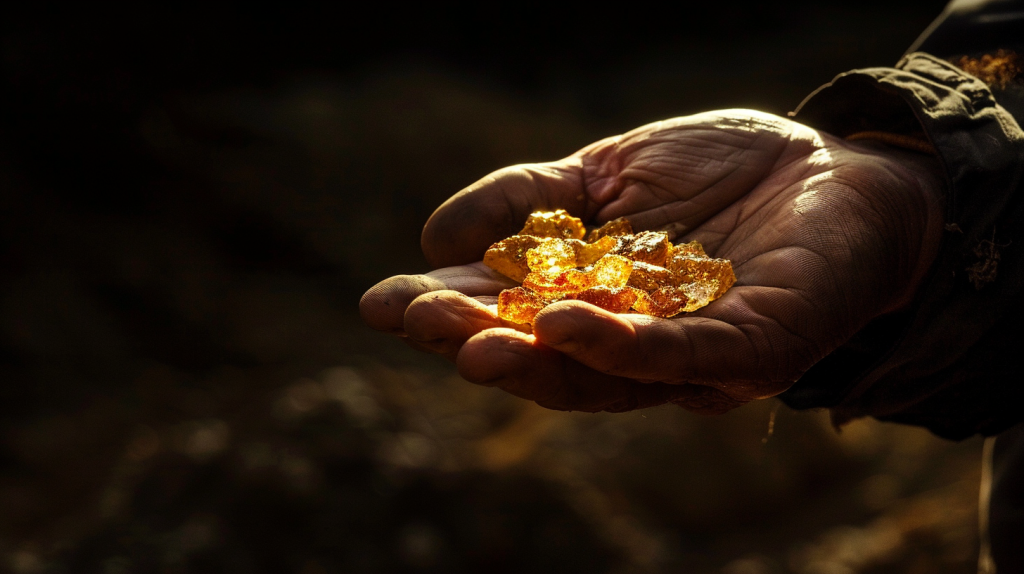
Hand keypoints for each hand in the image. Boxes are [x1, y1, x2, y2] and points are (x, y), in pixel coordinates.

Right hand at [360, 110, 945, 413]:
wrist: (838, 166)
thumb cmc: (720, 175)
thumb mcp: (608, 172)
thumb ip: (528, 200)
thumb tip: (431, 238)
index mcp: (594, 304)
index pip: (511, 317)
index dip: (448, 313)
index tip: (383, 302)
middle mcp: (636, 345)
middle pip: (548, 361)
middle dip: (476, 343)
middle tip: (414, 323)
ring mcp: (696, 356)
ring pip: (607, 376)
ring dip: (536, 361)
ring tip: (473, 343)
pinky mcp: (758, 347)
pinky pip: (687, 358)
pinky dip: (625, 349)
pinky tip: (570, 326)